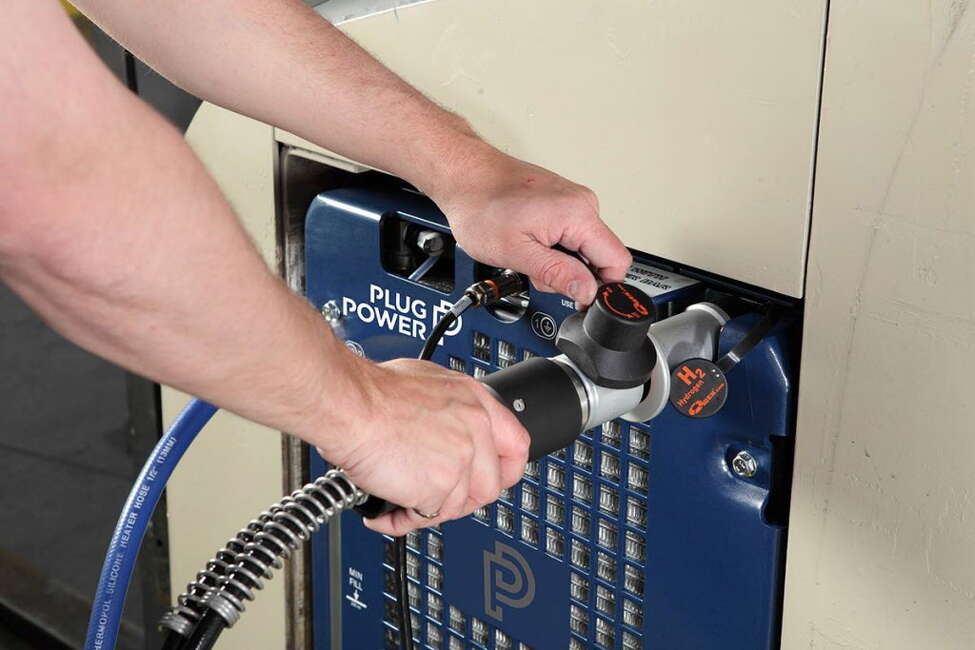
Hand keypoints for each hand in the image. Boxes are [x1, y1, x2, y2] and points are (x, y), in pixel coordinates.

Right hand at [320, 357, 529, 535]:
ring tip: (399, 498)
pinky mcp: (440, 487)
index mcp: (476, 402)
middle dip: (460, 499)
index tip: (492, 480)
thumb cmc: (372, 391)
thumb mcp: (426, 382)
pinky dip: (401, 519)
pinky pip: (427, 517)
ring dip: (427, 509)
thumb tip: (446, 426)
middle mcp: (475, 429)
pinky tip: (385, 510)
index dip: (504, 470)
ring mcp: (461, 460)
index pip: (516, 445)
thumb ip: (448, 409)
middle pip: (489, 485)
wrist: (349, 404)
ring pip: (457, 506)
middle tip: (433, 497)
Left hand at [428, 140, 631, 304]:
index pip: (618, 261)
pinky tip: (529, 241)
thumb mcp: (516, 252)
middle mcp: (583, 203)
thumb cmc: (481, 207)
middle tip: (536, 270)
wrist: (464, 177)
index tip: (574, 296)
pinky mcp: (562, 203)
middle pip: (600, 258)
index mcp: (578, 214)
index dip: (600, 288)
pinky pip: (571, 236)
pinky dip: (552, 248)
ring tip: (527, 252)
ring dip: (559, 263)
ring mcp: (573, 201)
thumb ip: (557, 274)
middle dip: (571, 276)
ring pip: (583, 250)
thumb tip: (588, 292)